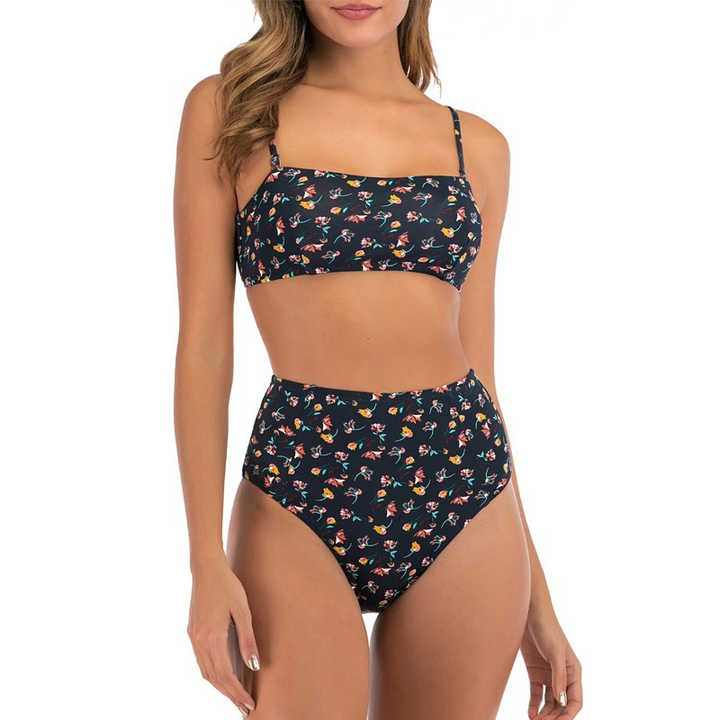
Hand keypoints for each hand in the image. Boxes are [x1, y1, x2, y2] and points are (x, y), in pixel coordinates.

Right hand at [187, 556, 259, 715]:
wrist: (206, 568)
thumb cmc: (228, 585)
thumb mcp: (243, 610)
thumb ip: (248, 639)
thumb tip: (254, 665)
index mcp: (212, 637)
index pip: (225, 675)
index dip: (237, 693)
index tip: (248, 705)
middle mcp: (199, 641)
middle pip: (214, 678)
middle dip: (229, 695)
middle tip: (244, 708)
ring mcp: (193, 637)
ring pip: (205, 672)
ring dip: (220, 687)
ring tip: (235, 697)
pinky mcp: (192, 632)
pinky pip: (201, 661)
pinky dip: (212, 674)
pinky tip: (223, 676)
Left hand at [521, 605, 581, 717]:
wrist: (529, 613)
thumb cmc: (547, 627)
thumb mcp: (555, 651)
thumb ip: (559, 674)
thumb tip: (560, 697)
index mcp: (573, 671)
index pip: (574, 700)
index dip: (568, 714)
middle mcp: (562, 676)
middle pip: (561, 704)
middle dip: (554, 716)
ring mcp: (548, 675)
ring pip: (549, 702)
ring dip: (544, 713)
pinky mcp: (535, 672)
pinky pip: (536, 694)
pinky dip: (534, 705)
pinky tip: (530, 713)